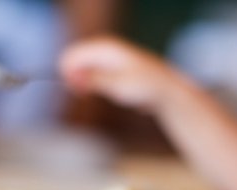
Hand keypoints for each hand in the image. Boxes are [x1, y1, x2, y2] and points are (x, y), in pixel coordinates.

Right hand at [58, 35, 178, 111]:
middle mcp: (106, 49)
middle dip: (76, 78)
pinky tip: (111, 94)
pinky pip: (96, 76)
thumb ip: (93, 80)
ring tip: (102, 94)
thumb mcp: (117, 85)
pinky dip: (97, 86)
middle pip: (76, 61)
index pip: (72, 55)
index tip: (79, 91)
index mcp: (104, 47)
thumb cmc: (145, 87)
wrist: (167, 91)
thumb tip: (73, 77)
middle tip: (85, 94)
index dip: (69, 74)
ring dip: (87, 84)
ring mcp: (110, 59)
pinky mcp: (115, 70)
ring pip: (86, 70)